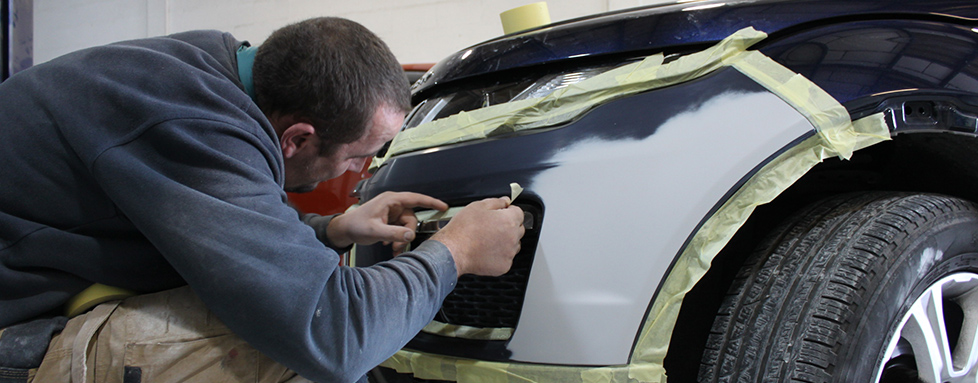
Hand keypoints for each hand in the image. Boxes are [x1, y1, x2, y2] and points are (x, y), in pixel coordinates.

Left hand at [327, 191, 447, 251]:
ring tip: (391, 248)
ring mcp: (392, 213)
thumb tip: (410, 235)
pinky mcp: (390, 220)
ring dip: (401, 238)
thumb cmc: (356, 225)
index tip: (443, 206)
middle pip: (411, 219)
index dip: (431, 202)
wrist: (344, 230)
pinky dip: (398, 239)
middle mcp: (393, 205)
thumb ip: (393, 233)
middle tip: (398, 247)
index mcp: (391, 200)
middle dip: (407, 234)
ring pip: (407, 226)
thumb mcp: (374, 231)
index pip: (415, 198)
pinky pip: (401, 230)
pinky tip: (389, 245)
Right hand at [430, 197, 524, 276]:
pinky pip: (506, 258)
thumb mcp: (477, 206)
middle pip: (518, 228)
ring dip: (506, 241)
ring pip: (514, 244)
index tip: (501, 213)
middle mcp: (512, 237)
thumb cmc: (463, 229)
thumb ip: (496, 202)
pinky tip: (487, 250)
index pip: (519, 212)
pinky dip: (500, 255)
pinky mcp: (504, 266)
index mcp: (509, 221)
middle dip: (509, 225)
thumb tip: (505, 201)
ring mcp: (509, 253)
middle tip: (492, 226)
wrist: (453, 250)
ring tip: (488, 239)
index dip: (509, 211)